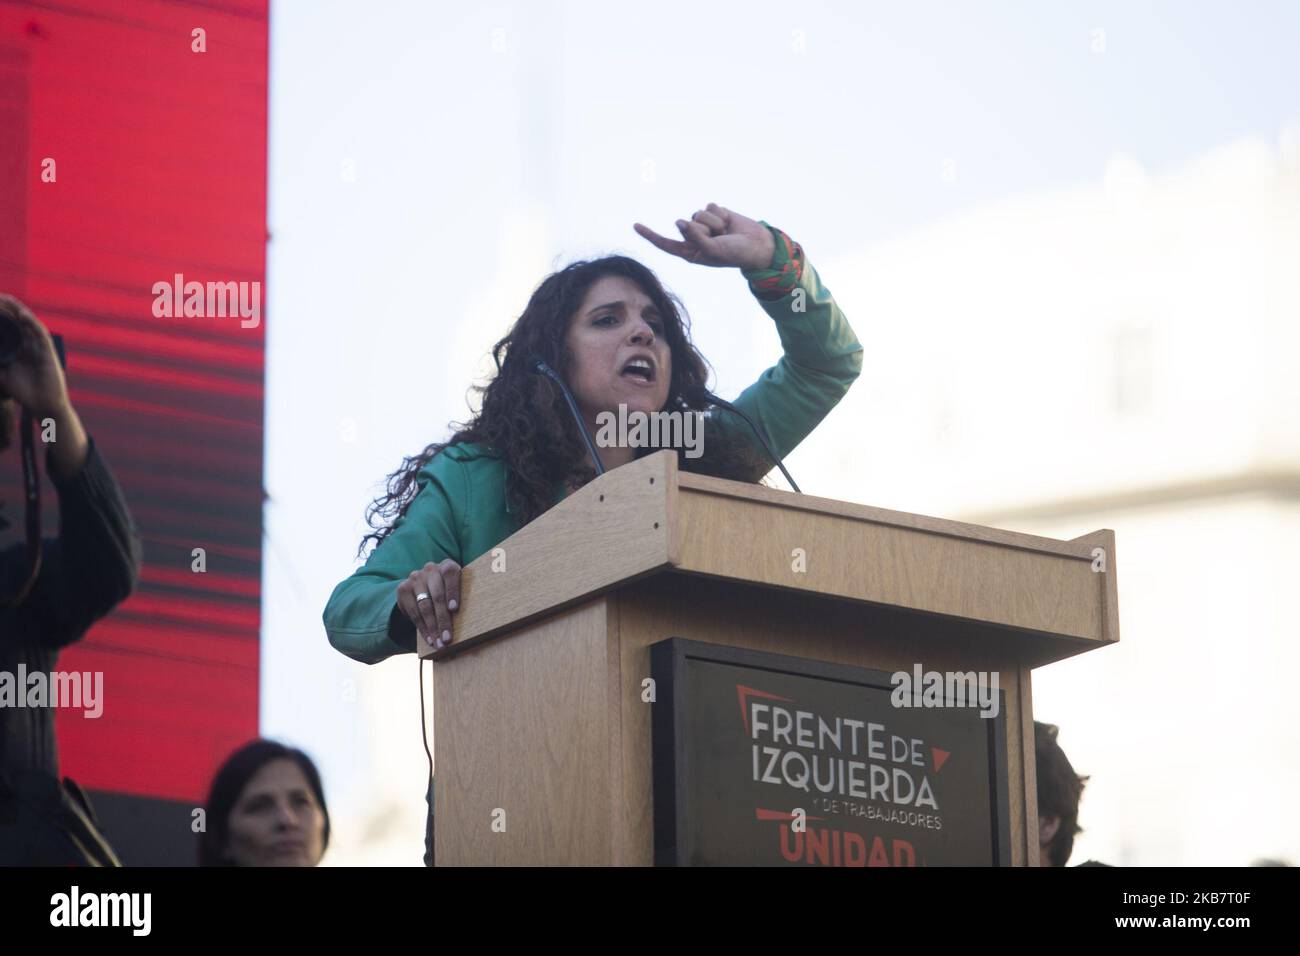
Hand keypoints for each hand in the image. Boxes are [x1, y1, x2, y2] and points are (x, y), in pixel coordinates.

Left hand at [0, 294, 70, 417]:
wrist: (42, 405)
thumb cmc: (24, 392)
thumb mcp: (1, 374)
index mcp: (18, 348)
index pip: (8, 327)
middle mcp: (28, 345)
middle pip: (17, 321)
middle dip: (6, 308)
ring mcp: (38, 347)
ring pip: (28, 323)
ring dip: (18, 310)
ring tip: (6, 298)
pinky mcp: (48, 352)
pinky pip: (40, 334)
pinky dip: (32, 323)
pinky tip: (23, 315)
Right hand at [397, 559, 461, 651]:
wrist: (424, 587)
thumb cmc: (449, 591)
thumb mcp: (458, 589)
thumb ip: (465, 597)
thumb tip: (477, 621)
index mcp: (447, 566)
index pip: (450, 574)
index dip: (452, 591)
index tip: (454, 609)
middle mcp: (430, 569)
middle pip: (437, 596)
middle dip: (443, 620)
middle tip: (447, 639)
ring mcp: (415, 578)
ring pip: (424, 606)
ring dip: (432, 628)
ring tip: (439, 643)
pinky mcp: (403, 588)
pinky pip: (413, 612)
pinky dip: (422, 628)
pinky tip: (429, 639)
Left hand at [633, 203, 775, 270]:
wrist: (757, 245)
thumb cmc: (735, 254)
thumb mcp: (712, 250)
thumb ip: (695, 237)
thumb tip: (679, 221)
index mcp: (690, 252)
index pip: (665, 244)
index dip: (651, 235)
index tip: (635, 226)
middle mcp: (695, 238)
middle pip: (685, 224)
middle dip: (703, 229)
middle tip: (719, 238)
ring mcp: (705, 225)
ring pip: (697, 213)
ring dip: (713, 222)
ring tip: (725, 231)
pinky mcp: (715, 213)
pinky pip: (710, 206)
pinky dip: (721, 214)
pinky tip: (730, 222)